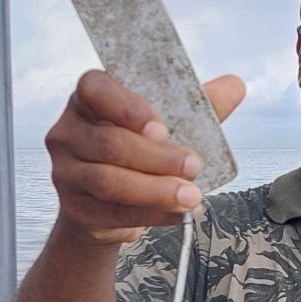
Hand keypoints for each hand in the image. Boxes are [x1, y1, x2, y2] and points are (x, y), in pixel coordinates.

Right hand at [45, 70, 245, 244]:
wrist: (105, 204)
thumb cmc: (139, 151)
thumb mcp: (168, 124)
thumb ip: (199, 105)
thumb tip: (235, 85)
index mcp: (88, 100)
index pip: (95, 89)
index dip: (128, 108)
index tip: (162, 129)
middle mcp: (67, 133)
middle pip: (110, 143)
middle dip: (157, 158)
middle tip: (194, 166)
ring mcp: (65, 172)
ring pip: (109, 182)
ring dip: (156, 191)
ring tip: (192, 197)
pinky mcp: (72, 209)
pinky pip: (114, 214)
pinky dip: (152, 216)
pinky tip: (178, 215)